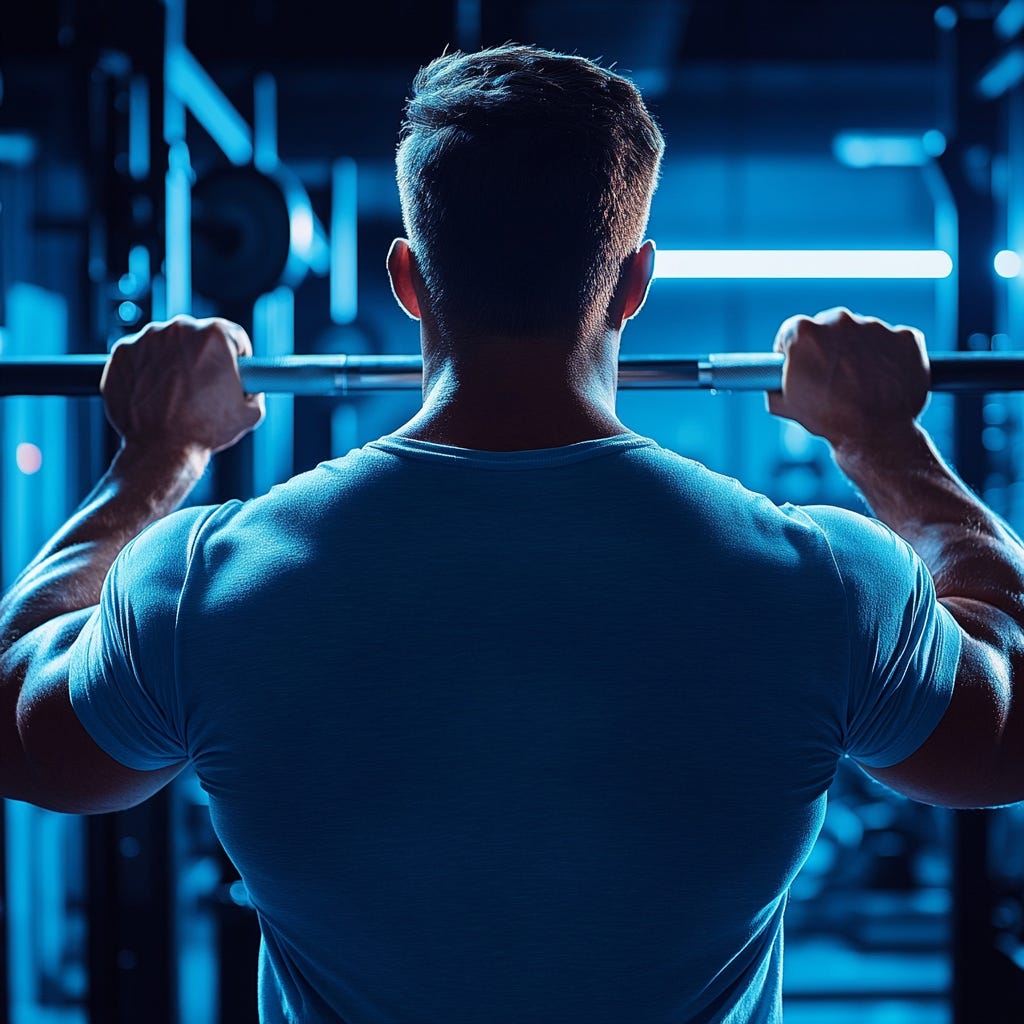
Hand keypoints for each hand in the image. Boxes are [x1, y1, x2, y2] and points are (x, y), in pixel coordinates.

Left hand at [101, 315, 264, 456]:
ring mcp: (146, 339)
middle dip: (202, 359)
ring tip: (176, 395)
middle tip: (203, 388)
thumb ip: (254, 389)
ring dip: (173, 363)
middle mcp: (180, 328)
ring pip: (167, 345)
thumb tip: (252, 386)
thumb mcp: (249, 412)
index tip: (231, 372)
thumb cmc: (204, 431)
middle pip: (198, 337)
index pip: (233, 336)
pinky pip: (140, 356)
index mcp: (214, 335)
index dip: (237, 358)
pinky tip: (154, 394)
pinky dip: (146, 371)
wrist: (161, 450)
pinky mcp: (122, 353)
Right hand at [765, 307, 929, 451]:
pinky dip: (892, 357)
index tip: (802, 364)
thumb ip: (775, 384)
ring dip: (862, 353)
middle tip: (835, 377)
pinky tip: (885, 380)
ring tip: (863, 384)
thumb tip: (774, 382)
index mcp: (805, 333)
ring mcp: (876, 327)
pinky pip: (895, 342)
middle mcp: (840, 320)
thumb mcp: (785, 405)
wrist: (875, 435)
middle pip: (830, 326)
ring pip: (864, 334)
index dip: (794, 350)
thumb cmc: (828, 420)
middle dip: (831, 347)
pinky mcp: (905, 337)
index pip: (793, 330)